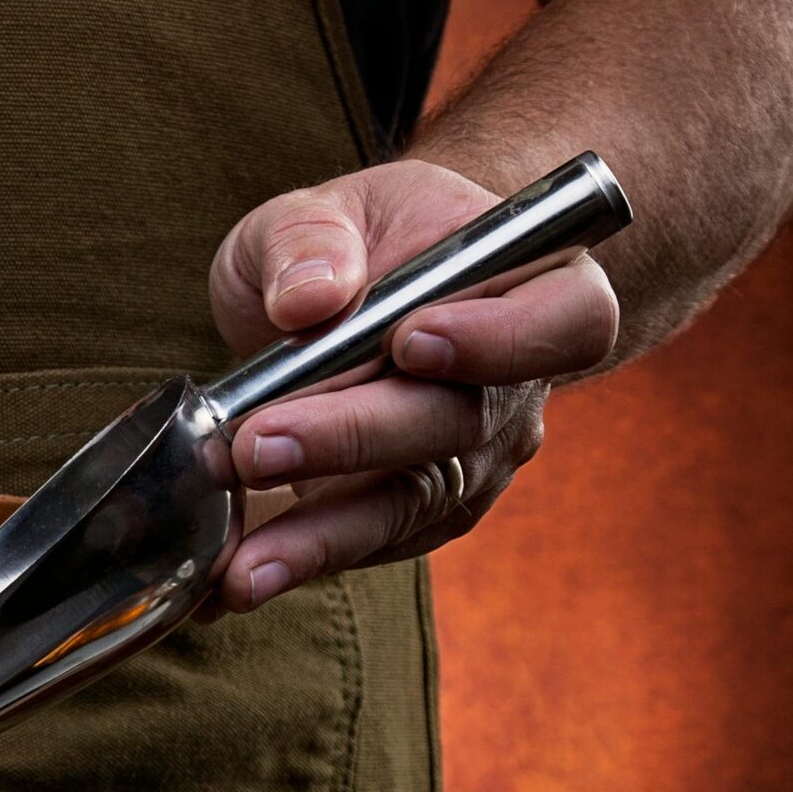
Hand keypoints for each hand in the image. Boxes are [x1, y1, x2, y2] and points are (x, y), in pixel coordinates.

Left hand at [202, 160, 620, 612]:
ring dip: (318, 537)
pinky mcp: (416, 518)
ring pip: (406, 507)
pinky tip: (228, 582)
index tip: (408, 340)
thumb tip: (307, 297)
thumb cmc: (359, 245)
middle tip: (257, 445)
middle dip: (353, 439)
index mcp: (535, 287)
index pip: (564, 321)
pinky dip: (294, 562)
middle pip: (458, 425)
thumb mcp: (324, 209)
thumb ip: (311, 238)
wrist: (358, 298)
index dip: (500, 338)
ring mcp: (470, 464)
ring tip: (241, 566)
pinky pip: (363, 547)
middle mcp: (515, 390)